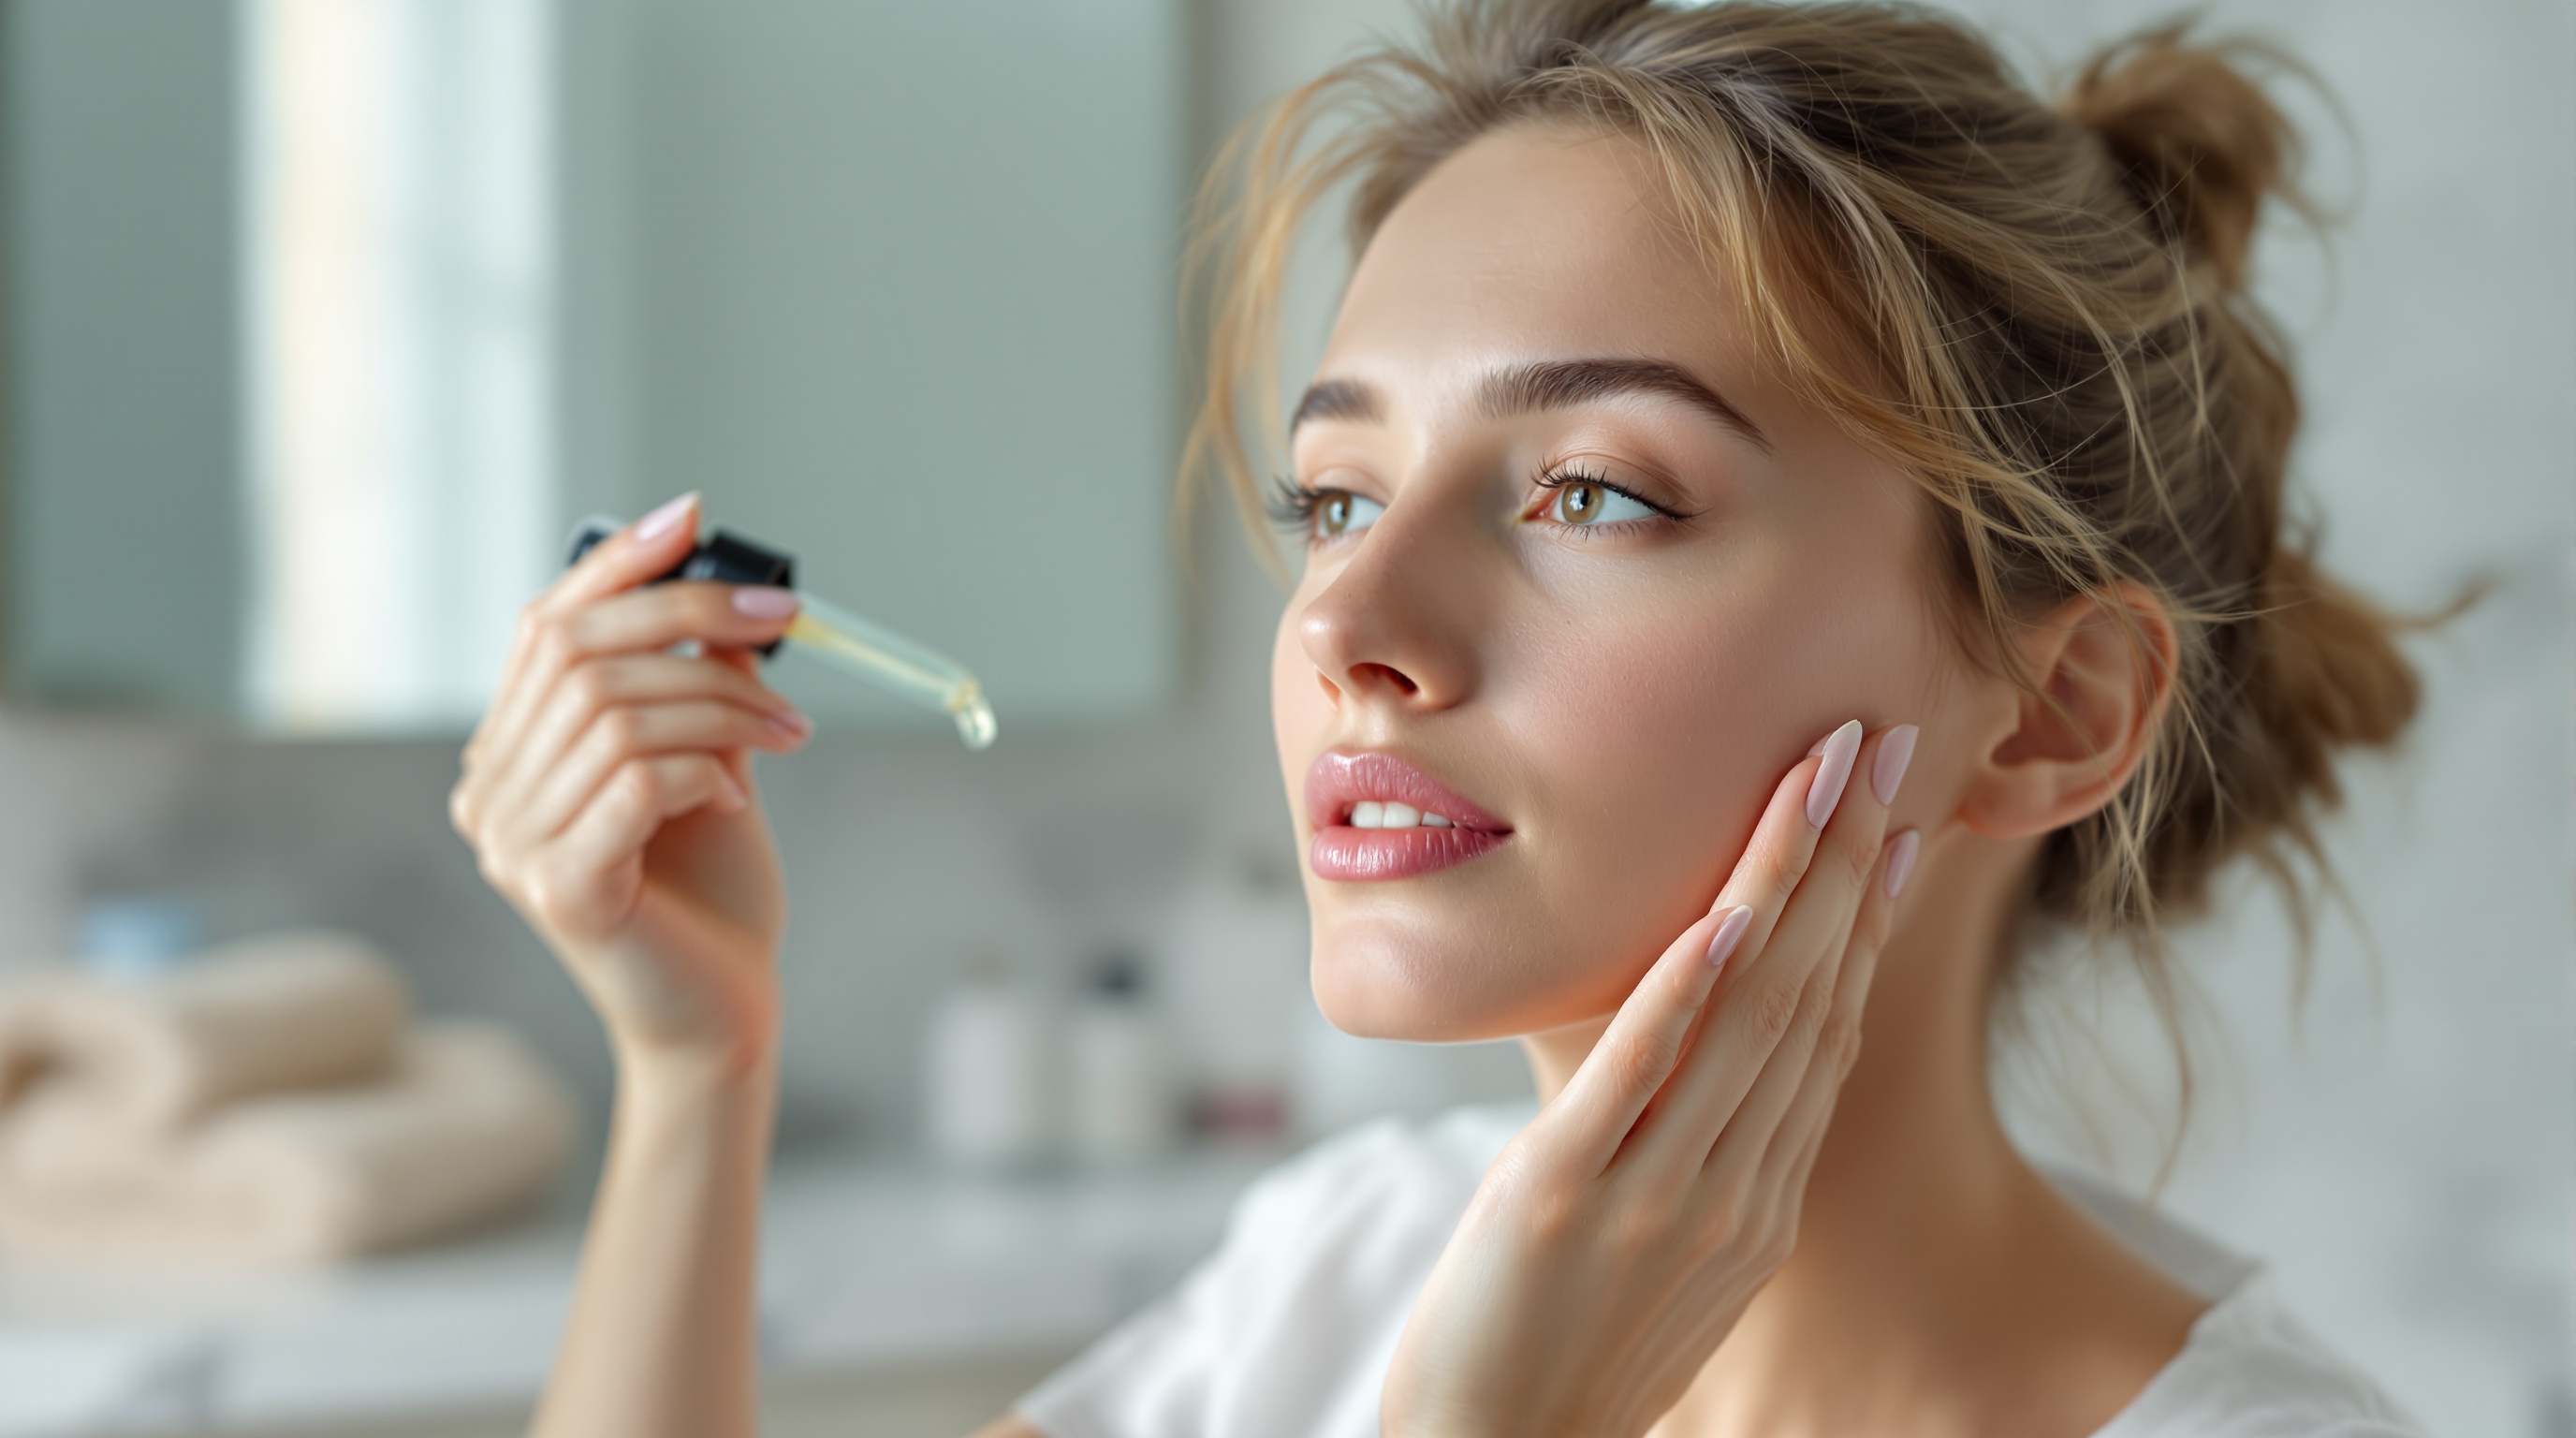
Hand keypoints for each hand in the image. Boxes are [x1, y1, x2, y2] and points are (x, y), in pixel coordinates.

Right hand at [450, 494, 813, 1065]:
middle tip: (784, 622)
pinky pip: (638, 780)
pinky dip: (704, 771)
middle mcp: (489, 794)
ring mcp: (511, 845)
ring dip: (722, 705)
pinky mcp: (558, 888)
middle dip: (691, 622)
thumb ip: (688, 689)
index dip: (618, 563)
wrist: (724, 1015)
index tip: (694, 517)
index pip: (545, 626)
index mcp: (511, 755)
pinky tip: (737, 798)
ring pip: (617, 714)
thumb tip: (719, 590)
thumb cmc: (712, 893)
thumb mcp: (705, 763)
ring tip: (789, 731)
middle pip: (579, 654)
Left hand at [1381, 721, 1919, 1437]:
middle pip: (1811, 1000)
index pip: (1830, 1029)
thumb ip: (1693, 1149)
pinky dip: (1686, 989)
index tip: (1896, 820)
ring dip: (1788, 885)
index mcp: (1760, 1198)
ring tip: (1821, 776)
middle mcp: (1734, 1191)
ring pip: (1747, 1018)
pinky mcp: (1563, 1198)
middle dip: (1849, 864)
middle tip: (1880, 743)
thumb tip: (1696, 1051)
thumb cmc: (1560, 1341)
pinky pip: (1640, 1078)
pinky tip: (1725, 912)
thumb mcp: (1658, 1242)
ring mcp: (1657, 1198)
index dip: (1866, 916)